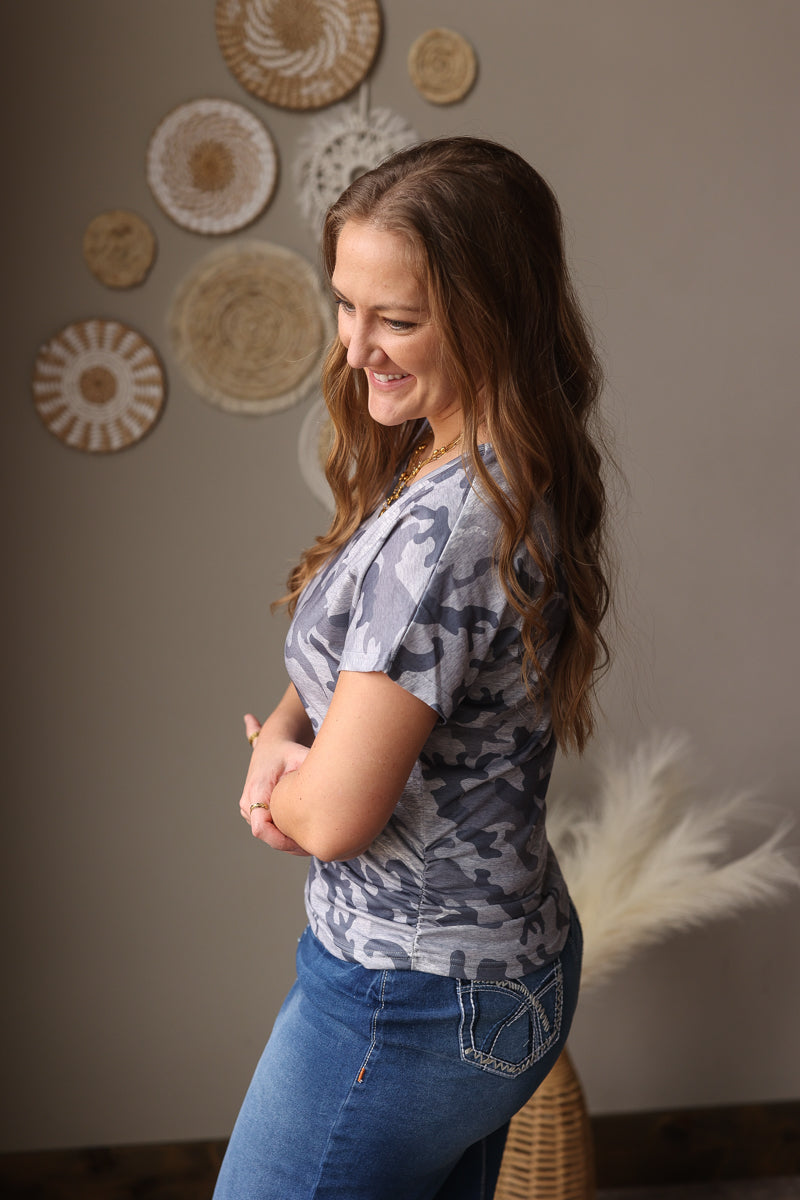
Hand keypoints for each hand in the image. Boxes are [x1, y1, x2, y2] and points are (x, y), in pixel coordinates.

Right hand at [239, 714, 310, 855]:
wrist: (271, 747)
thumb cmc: (287, 752)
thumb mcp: (301, 757)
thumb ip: (311, 773)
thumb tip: (331, 787)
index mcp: (257, 790)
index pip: (261, 828)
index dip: (281, 840)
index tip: (305, 842)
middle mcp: (247, 802)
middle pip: (267, 836)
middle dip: (291, 844)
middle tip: (317, 844)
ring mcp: (247, 809)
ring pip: (267, 836)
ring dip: (288, 841)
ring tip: (313, 838)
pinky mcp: (251, 812)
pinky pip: (267, 831)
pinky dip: (284, 835)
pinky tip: (304, 832)